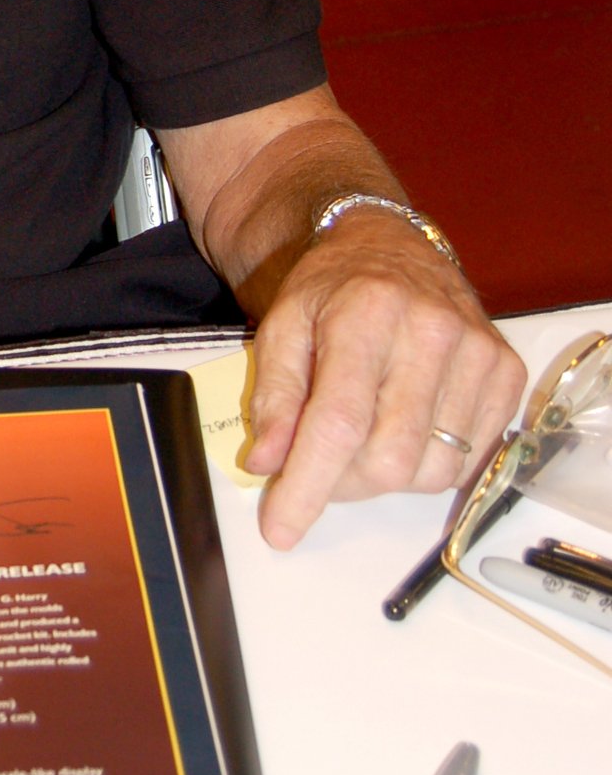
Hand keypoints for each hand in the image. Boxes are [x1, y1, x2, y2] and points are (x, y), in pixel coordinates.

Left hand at [242, 210, 524, 548]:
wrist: (390, 245)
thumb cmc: (332, 289)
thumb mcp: (282, 326)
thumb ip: (273, 396)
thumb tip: (268, 464)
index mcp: (366, 314)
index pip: (340, 423)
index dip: (309, 486)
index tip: (281, 530)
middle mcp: (431, 332)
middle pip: (390, 459)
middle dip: (343, 484)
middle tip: (319, 464)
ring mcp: (478, 353)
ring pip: (431, 471)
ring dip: (385, 475)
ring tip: (364, 435)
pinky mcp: (506, 373)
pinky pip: (467, 461)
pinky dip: (427, 463)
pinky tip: (404, 424)